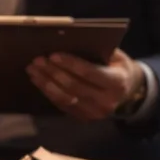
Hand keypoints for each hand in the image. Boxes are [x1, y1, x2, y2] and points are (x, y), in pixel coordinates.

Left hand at [27, 49, 144, 119]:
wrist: (127, 92)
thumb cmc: (117, 67)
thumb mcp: (116, 56)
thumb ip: (98, 50)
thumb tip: (69, 41)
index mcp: (117, 83)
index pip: (90, 73)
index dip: (70, 64)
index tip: (53, 55)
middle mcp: (107, 101)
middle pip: (74, 86)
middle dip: (53, 72)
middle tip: (37, 60)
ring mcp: (94, 113)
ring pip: (64, 97)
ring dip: (45, 82)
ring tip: (33, 69)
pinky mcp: (83, 118)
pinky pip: (61, 105)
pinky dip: (47, 92)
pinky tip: (38, 80)